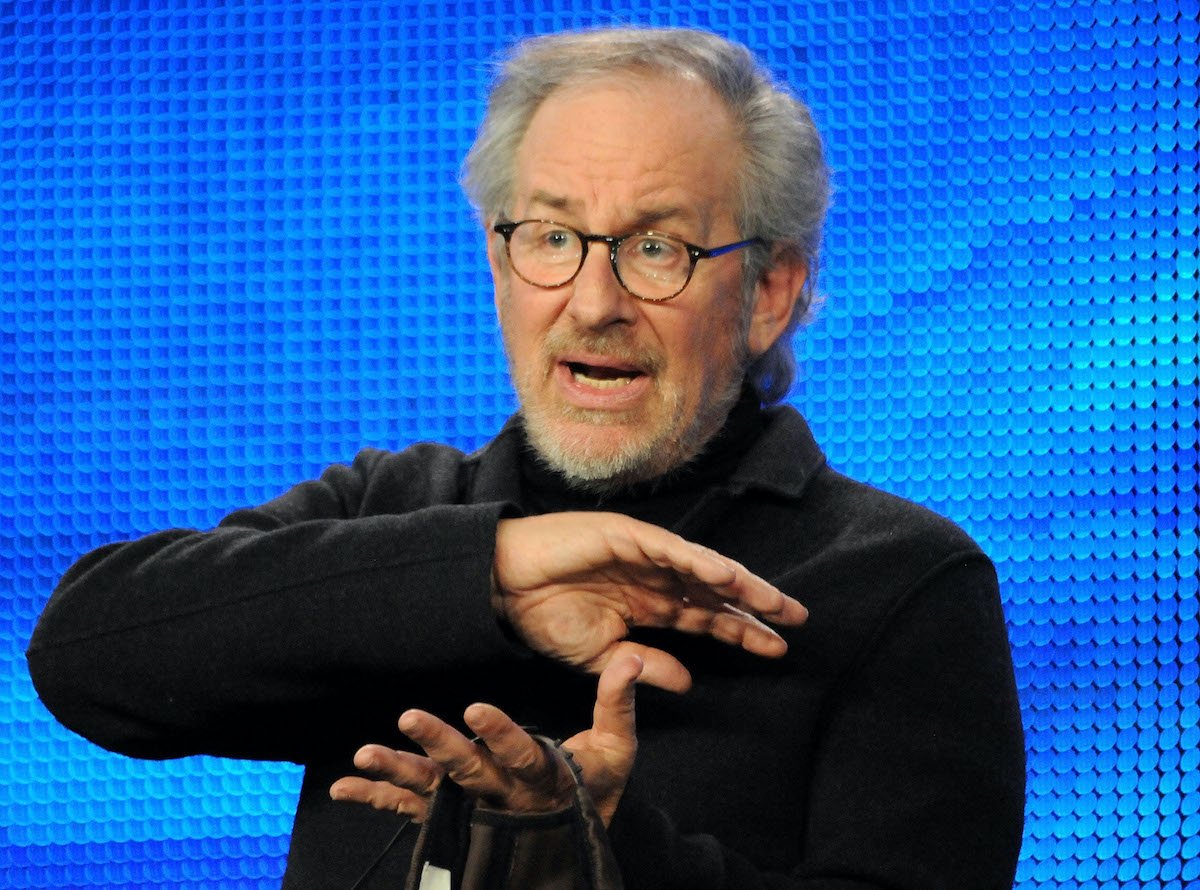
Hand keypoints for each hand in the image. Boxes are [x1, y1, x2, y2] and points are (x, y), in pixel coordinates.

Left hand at [329, 654, 643, 825]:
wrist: (574, 840)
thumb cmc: (597, 785)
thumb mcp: (617, 747)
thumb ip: (617, 701)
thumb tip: (630, 656)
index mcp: (543, 776)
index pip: (520, 753)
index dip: (499, 733)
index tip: (475, 708)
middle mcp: (503, 796)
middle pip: (468, 771)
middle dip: (440, 744)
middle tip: (410, 717)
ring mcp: (472, 808)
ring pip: (433, 791)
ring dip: (397, 772)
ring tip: (363, 755)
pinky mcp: (449, 816)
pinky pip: (409, 809)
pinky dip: (377, 797)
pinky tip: (344, 785)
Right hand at [493, 512, 806, 691]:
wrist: (501, 587)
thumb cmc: (543, 616)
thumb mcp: (603, 657)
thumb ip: (647, 665)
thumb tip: (690, 682)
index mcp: (648, 604)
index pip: (706, 617)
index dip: (741, 631)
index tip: (778, 648)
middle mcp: (653, 577)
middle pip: (716, 591)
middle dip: (756, 605)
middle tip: (798, 619)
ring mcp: (643, 554)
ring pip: (704, 568)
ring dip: (740, 583)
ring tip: (776, 601)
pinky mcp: (627, 535)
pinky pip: (672, 550)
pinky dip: (701, 562)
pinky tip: (729, 577)